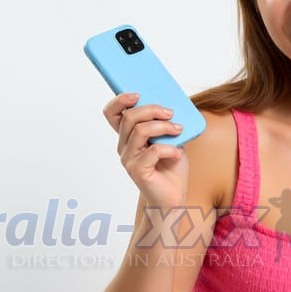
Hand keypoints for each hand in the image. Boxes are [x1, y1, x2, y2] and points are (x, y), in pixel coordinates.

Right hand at [103, 92, 188, 208]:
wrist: (173, 197)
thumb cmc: (171, 167)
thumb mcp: (170, 139)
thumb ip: (165, 124)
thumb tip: (170, 105)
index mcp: (127, 137)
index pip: (112, 114)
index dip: (120, 100)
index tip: (137, 94)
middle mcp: (123, 147)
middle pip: (130, 117)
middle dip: (152, 109)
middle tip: (171, 113)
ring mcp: (129, 160)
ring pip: (141, 131)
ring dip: (163, 127)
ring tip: (178, 130)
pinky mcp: (137, 171)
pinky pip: (153, 151)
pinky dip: (170, 148)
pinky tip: (178, 154)